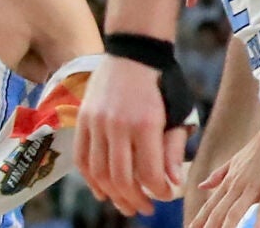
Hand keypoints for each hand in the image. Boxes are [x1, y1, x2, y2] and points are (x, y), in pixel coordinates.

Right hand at [74, 55, 185, 216]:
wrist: (134, 50)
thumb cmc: (163, 81)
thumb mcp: (178, 111)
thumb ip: (173, 149)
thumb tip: (173, 182)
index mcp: (146, 123)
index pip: (150, 173)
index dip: (159, 191)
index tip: (167, 195)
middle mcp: (118, 125)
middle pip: (122, 179)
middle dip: (136, 200)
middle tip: (146, 208)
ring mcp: (96, 122)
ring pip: (99, 173)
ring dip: (113, 195)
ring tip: (126, 204)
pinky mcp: (83, 119)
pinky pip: (82, 158)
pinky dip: (90, 180)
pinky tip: (102, 191)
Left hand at [190, 121, 259, 227]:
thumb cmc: (257, 149)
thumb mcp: (234, 162)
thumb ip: (218, 175)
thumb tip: (201, 186)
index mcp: (228, 182)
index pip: (210, 205)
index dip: (199, 220)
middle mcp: (237, 186)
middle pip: (219, 211)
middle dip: (208, 227)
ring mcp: (253, 186)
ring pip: (236, 211)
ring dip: (227, 227)